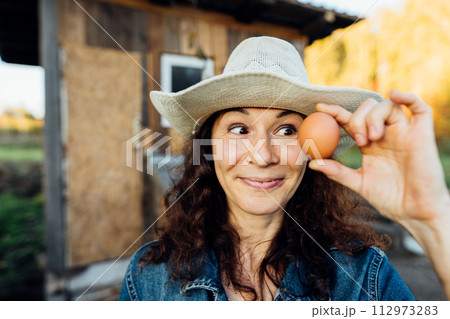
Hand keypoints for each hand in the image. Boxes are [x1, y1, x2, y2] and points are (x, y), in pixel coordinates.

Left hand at [308, 90, 448, 223]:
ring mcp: (404, 133)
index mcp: (369, 143)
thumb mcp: (358, 183)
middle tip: (359, 141)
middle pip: (369, 108)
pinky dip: (408, 97)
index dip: (335, 111)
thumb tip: (313, 163)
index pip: (350, 120)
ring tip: (372, 138)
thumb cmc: (389, 199)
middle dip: (358, 119)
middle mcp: (386, 134)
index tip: (319, 108)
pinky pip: (420, 108)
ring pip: (388, 105)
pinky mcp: (422, 135)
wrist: (415, 212)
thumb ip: (337, 171)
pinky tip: (395, 95)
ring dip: (375, 116)